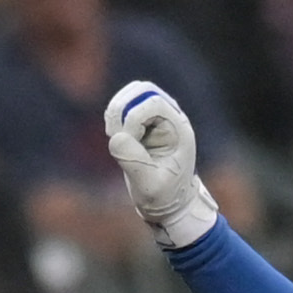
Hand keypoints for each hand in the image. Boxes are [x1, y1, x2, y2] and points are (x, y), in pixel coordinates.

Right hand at [102, 80, 221, 248]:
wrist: (169, 203)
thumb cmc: (164, 197)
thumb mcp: (149, 186)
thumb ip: (134, 162)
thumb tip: (117, 137)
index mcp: (178, 129)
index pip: (153, 102)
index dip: (133, 117)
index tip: (126, 141)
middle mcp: (170, 117)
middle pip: (143, 89)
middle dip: (122, 109)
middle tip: (116, 135)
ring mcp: (156, 118)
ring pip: (131, 94)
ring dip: (116, 113)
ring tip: (117, 139)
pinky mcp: (142, 122)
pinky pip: (123, 106)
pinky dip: (113, 118)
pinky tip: (116, 138)